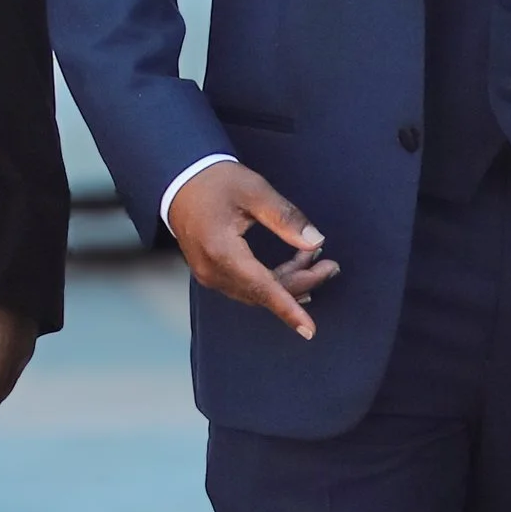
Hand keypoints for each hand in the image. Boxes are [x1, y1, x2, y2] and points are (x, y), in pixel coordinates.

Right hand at [167, 161, 339, 341]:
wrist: (180, 181)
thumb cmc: (216, 181)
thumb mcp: (255, 191)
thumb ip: (286, 218)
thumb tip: (315, 243)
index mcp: (221, 250)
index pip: (262, 287)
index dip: (288, 309)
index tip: (309, 330)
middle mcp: (212, 270)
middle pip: (264, 292)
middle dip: (301, 283)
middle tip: (330, 267)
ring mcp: (209, 275)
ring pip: (256, 292)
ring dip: (288, 282)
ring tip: (316, 262)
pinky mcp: (211, 273)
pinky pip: (245, 287)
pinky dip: (271, 281)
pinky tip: (293, 270)